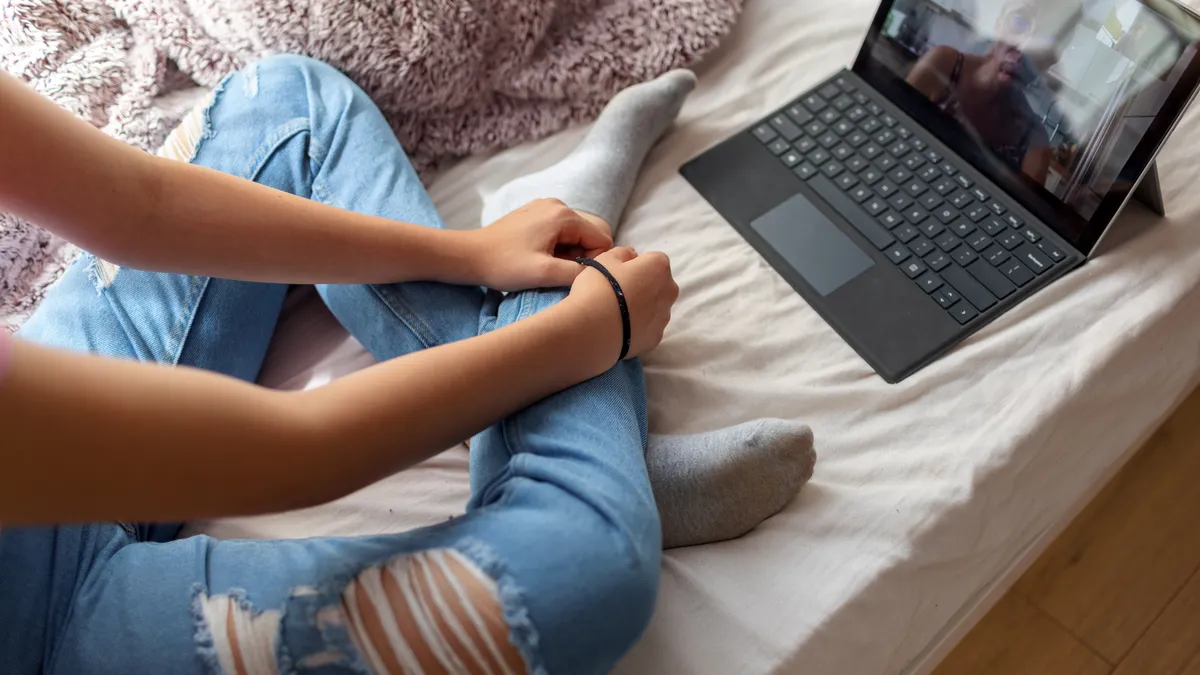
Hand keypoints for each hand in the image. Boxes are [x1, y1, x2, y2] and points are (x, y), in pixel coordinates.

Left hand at [469, 199, 613, 290]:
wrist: (469, 255)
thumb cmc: (504, 265)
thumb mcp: (544, 274)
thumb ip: (579, 274)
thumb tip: (601, 272)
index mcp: (564, 216)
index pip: (602, 240)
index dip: (593, 263)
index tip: (570, 276)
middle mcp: (558, 205)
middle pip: (588, 236)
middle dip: (579, 258)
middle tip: (554, 272)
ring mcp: (545, 207)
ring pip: (574, 236)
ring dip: (567, 254)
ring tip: (543, 266)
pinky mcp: (535, 214)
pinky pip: (560, 232)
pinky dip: (555, 247)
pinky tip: (536, 258)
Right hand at [565, 247, 678, 363]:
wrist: (592, 331)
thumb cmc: (598, 288)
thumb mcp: (604, 259)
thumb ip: (623, 253)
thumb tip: (632, 256)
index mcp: (659, 267)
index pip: (653, 259)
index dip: (635, 264)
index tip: (618, 273)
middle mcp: (669, 291)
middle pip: (658, 284)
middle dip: (643, 285)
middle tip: (617, 293)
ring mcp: (664, 318)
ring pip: (655, 307)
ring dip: (642, 307)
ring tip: (615, 313)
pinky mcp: (655, 339)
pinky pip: (648, 328)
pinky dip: (638, 327)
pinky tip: (619, 328)